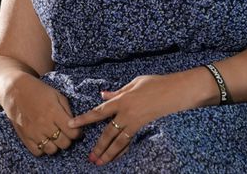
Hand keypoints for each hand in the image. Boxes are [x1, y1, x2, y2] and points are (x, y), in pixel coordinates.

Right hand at [2, 73, 80, 155]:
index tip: (76, 130)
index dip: (77, 133)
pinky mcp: (24, 137)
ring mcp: (34, 132)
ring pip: (52, 150)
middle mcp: (44, 124)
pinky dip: (43, 148)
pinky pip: (38, 152)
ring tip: (54, 136)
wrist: (15, 91)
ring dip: (56, 145)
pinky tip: (44, 139)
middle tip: (65, 133)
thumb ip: (67, 110)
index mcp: (54, 112)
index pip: (72, 133)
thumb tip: (75, 124)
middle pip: (64, 143)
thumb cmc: (38, 91)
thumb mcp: (57, 95)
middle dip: (68, 139)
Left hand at [68, 72, 208, 165]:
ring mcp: (135, 122)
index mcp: (122, 100)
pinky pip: (130, 141)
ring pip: (119, 141)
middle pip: (108, 133)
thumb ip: (117, 92)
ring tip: (100, 162)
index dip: (84, 119)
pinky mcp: (143, 126)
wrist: (175, 92)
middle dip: (98, 146)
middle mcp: (126, 113)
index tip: (71, 125)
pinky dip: (122, 150)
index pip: (98, 111)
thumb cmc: (155, 83)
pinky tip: (117, 157)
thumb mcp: (134, 83)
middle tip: (90, 158)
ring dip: (109, 153)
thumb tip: (103, 96)